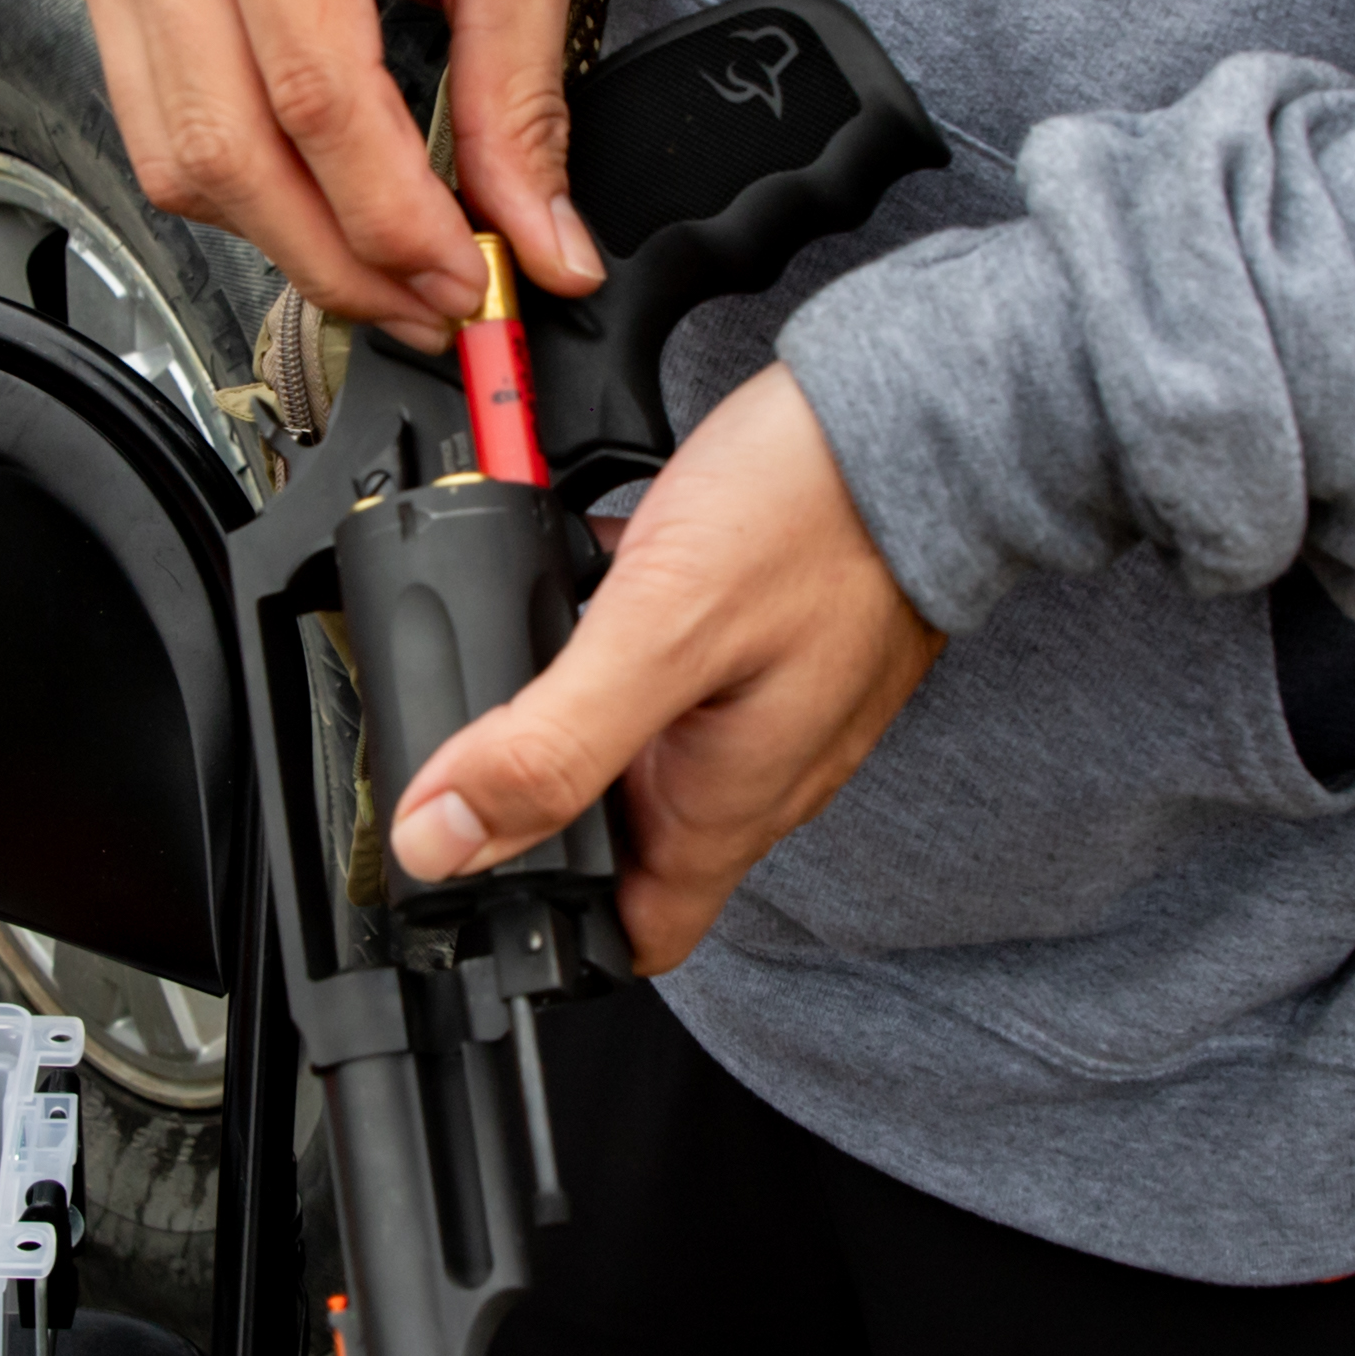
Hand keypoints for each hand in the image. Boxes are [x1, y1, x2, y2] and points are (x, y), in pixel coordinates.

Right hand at [60, 0, 600, 333]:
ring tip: (389, 259)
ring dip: (284, 234)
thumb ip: (520, 103)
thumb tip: (538, 247)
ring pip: (173, 153)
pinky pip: (156, 114)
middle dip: (337, 254)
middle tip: (433, 301)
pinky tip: (322, 193)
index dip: (391, 221)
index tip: (466, 282)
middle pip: (223, 146)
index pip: (313, 97)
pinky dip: (242, 177)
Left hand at [386, 369, 941, 970]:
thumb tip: (440, 839)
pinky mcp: (773, 645)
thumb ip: (550, 744)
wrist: (914, 417)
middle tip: (472, 739)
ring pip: (647, 748)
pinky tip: (590, 581)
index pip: (636, 937)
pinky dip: (622, 643)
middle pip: (628, 839)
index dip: (551, 930)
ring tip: (529, 646)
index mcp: (727, 804)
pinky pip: (677, 674)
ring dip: (578, 711)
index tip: (471, 886)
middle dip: (544, 800)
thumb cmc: (812, 517)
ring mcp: (771, 709)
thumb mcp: (655, 632)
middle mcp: (757, 773)